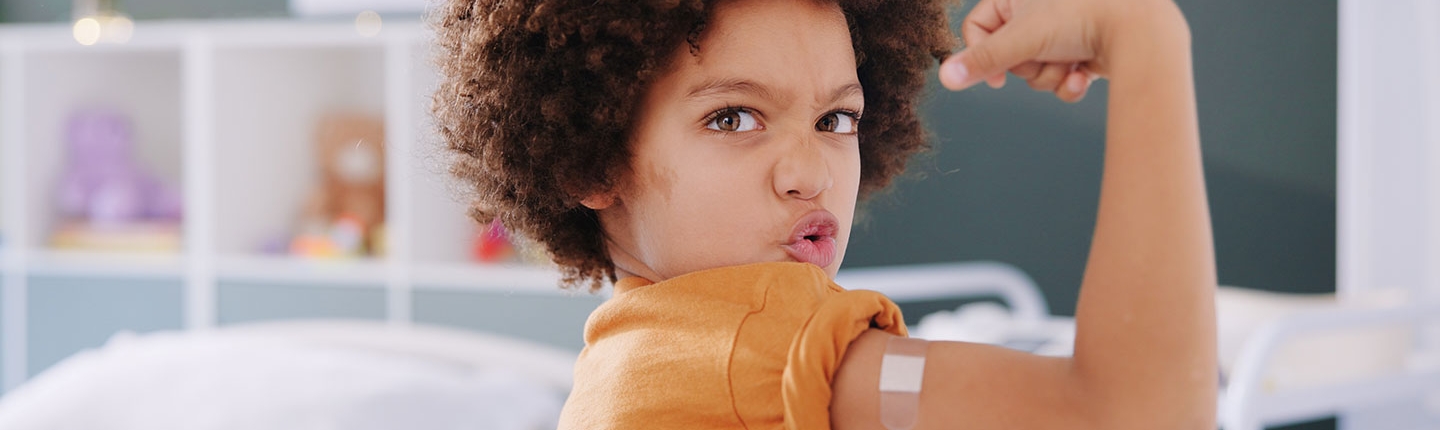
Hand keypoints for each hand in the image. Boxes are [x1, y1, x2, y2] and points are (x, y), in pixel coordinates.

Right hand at [940, 0, 1178, 102]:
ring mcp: (1060, 33)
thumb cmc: (1081, 17)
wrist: (1137, 28)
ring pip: (1033, 72)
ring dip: (1050, 75)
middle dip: (1027, 66)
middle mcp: (1036, 11)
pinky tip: (1083, 76)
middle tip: (1045, 55)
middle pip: (1008, 56)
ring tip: (1070, 62)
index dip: (982, 55)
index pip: (977, 29)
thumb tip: (945, 78)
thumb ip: (982, 60)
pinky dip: (1069, 83)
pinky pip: (1059, 79)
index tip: (997, 75)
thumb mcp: (1022, 38)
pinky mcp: (1081, 52)